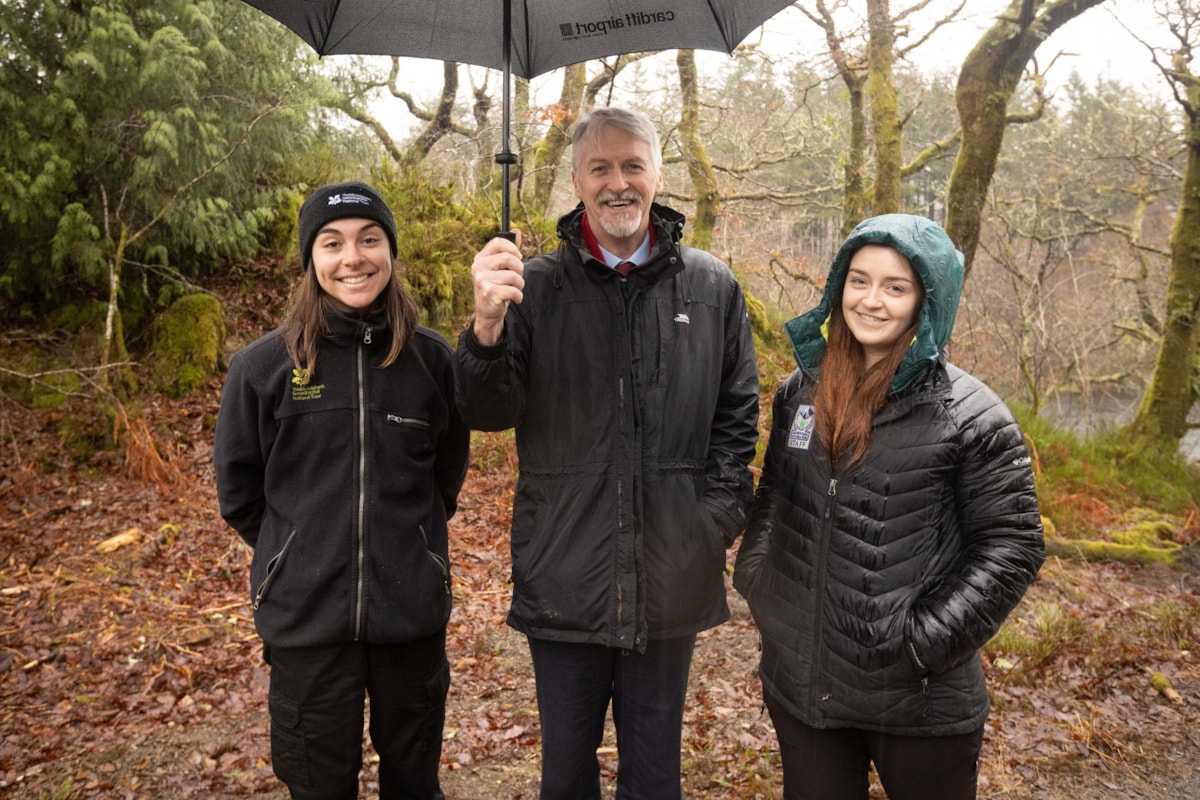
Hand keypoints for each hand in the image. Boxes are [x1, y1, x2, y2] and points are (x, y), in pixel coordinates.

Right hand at [472, 231, 524, 345]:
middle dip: (519, 269)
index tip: (518, 257)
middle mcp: (478, 267)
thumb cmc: (496, 288)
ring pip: (513, 276)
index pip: (497, 242)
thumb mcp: (500, 268)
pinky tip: (514, 299)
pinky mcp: (489, 293)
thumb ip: (509, 250)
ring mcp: (482, 280)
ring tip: (514, 290)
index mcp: (480, 258)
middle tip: (517, 278)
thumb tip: (517, 231)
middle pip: (508, 258)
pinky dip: (518, 296)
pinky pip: (513, 290)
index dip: (512, 248)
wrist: (487, 313)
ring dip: (520, 285)